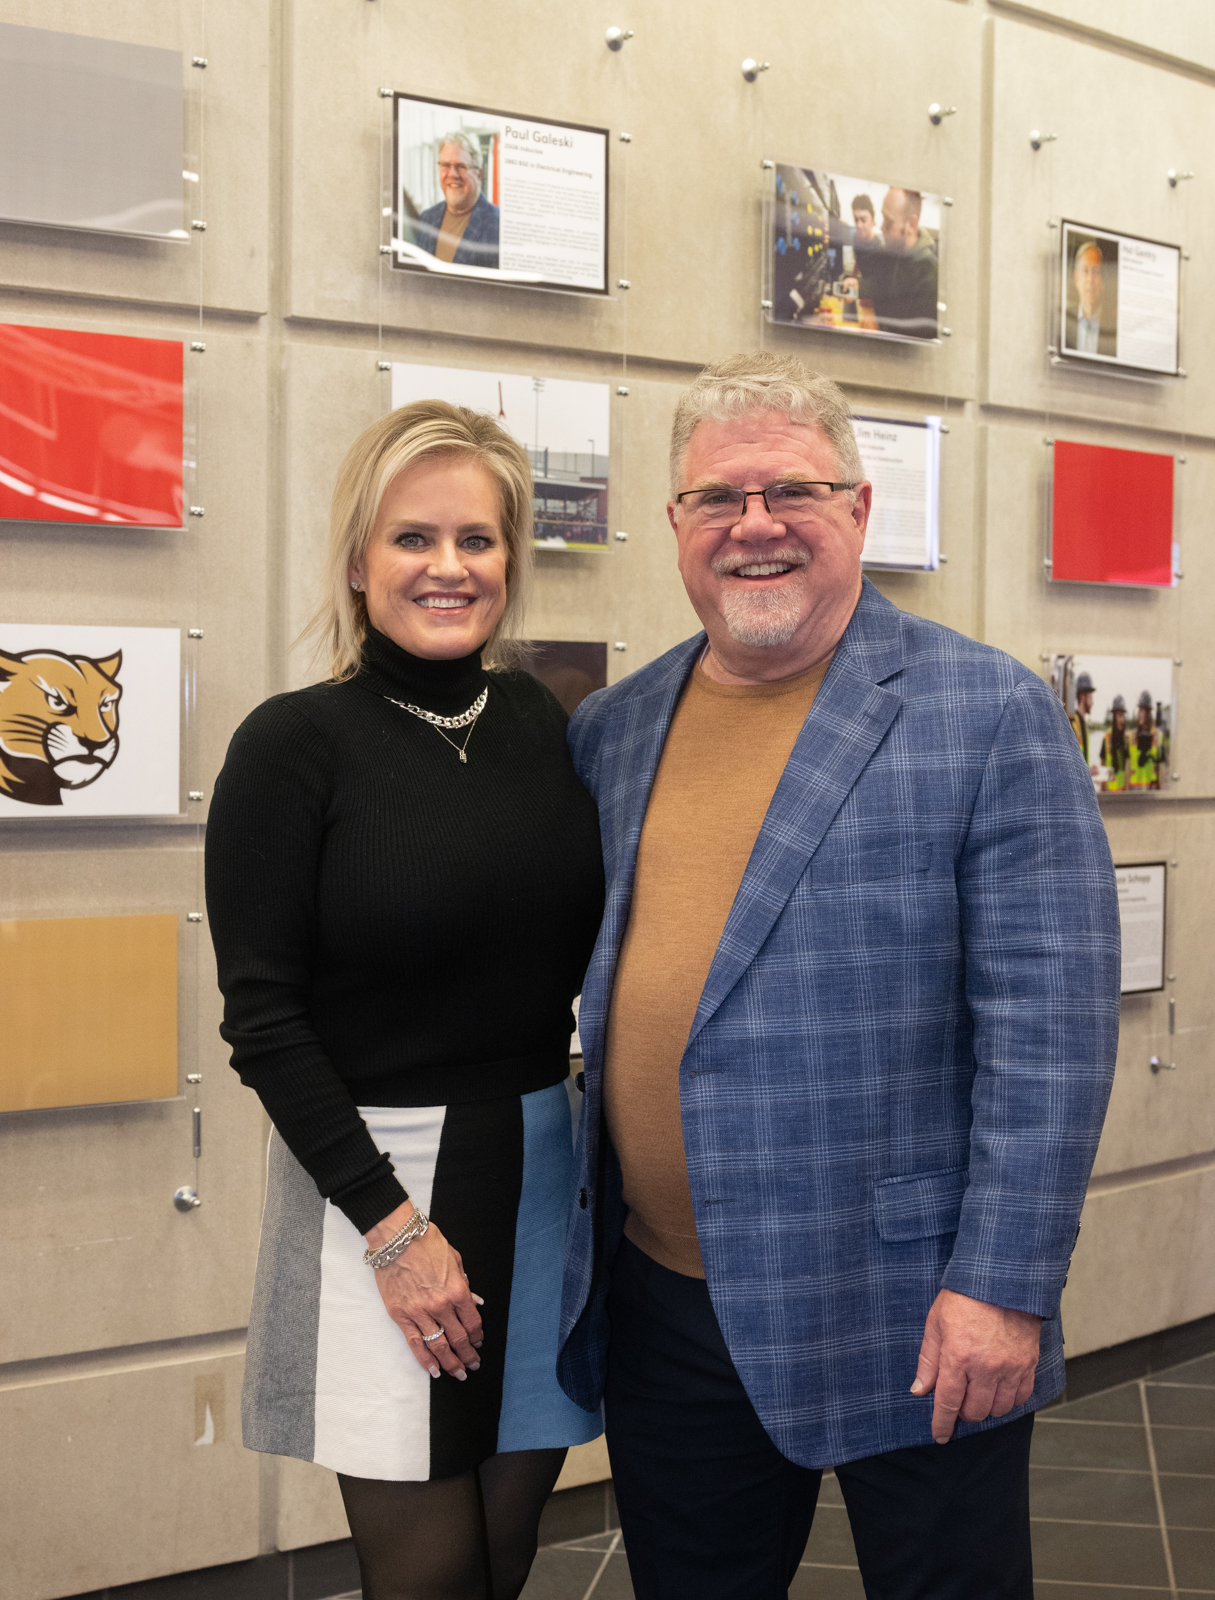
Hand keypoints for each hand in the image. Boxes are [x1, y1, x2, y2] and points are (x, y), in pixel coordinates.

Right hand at [365, 1203, 484, 1380]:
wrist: (397, 1237)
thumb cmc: (426, 1242)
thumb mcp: (455, 1258)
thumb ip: (465, 1283)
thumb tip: (475, 1301)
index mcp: (457, 1290)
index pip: (472, 1322)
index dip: (477, 1335)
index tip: (479, 1342)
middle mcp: (441, 1305)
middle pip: (459, 1338)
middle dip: (468, 1355)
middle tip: (473, 1365)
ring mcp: (420, 1313)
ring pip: (439, 1346)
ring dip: (451, 1363)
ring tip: (459, 1374)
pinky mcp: (401, 1316)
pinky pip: (416, 1343)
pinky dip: (425, 1360)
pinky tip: (434, 1371)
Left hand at [911, 1288, 1041, 1442]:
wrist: (1002, 1280)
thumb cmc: (964, 1297)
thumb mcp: (936, 1323)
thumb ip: (928, 1360)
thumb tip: (920, 1390)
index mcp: (958, 1357)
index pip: (948, 1403)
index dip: (942, 1424)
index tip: (940, 1435)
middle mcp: (985, 1368)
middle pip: (975, 1411)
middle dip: (963, 1411)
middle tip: (959, 1398)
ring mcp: (1010, 1368)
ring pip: (998, 1409)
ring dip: (986, 1407)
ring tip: (979, 1392)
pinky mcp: (1029, 1364)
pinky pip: (1021, 1397)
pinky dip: (1009, 1400)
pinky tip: (1000, 1389)